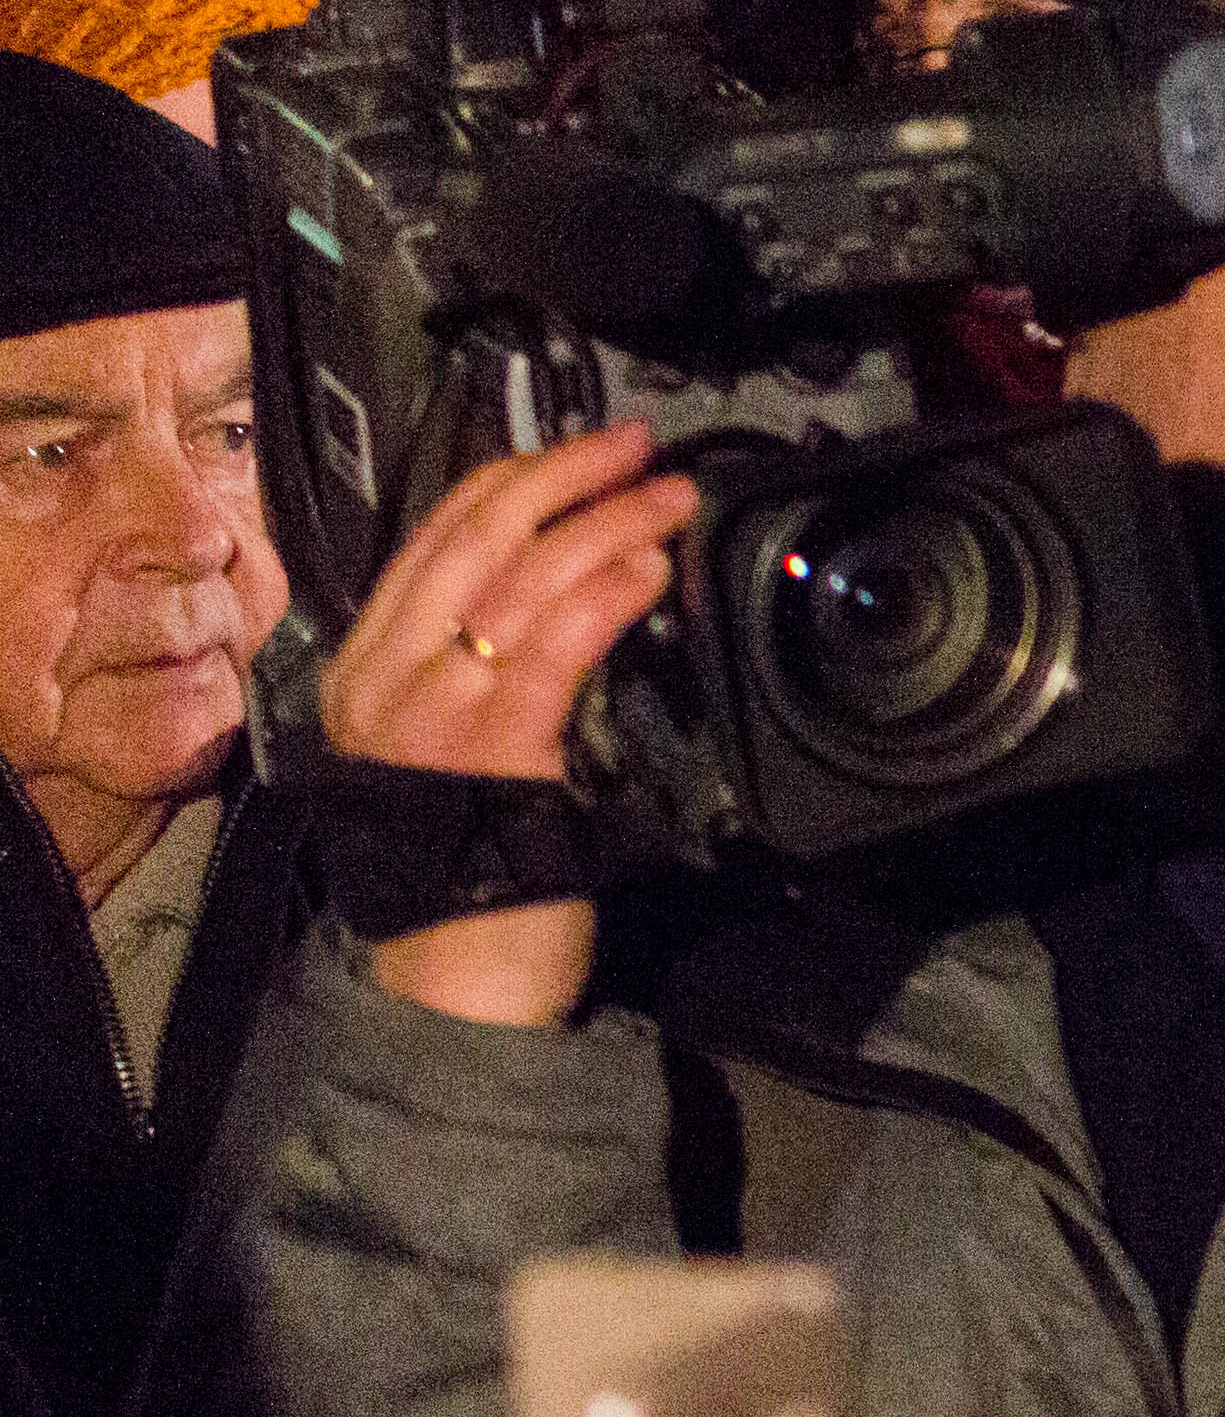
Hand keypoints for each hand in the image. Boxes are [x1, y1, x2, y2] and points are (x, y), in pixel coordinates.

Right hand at [321, 422, 697, 1029]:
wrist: (453, 971)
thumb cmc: (469, 861)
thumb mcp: (454, 741)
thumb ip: (484, 665)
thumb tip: (563, 588)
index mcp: (364, 666)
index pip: (435, 538)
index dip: (513, 478)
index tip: (578, 449)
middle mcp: (382, 676)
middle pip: (476, 536)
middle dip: (563, 476)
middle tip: (636, 445)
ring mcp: (431, 708)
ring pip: (522, 577)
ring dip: (606, 524)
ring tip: (668, 499)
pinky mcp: (493, 744)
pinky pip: (553, 642)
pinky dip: (606, 593)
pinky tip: (650, 567)